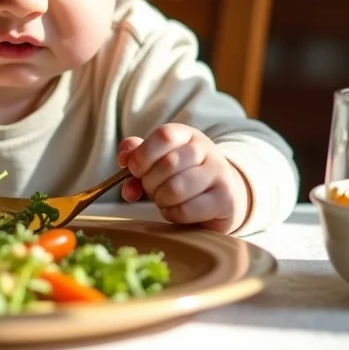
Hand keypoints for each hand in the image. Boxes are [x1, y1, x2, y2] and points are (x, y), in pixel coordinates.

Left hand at [116, 124, 250, 233]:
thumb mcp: (158, 160)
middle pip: (168, 164)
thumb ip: (137, 156)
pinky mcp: (225, 200)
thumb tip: (123, 159)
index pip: (164, 136)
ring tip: (163, 200)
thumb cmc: (181, 175)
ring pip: (176, 188)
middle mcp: (206, 150)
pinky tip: (175, 211)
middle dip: (149, 182)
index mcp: (187, 135)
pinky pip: (186, 210)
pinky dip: (172, 214)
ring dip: (161, 199)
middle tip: (150, 190)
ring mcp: (219, 173)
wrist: (223, 194)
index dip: (143, 154)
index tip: (133, 169)